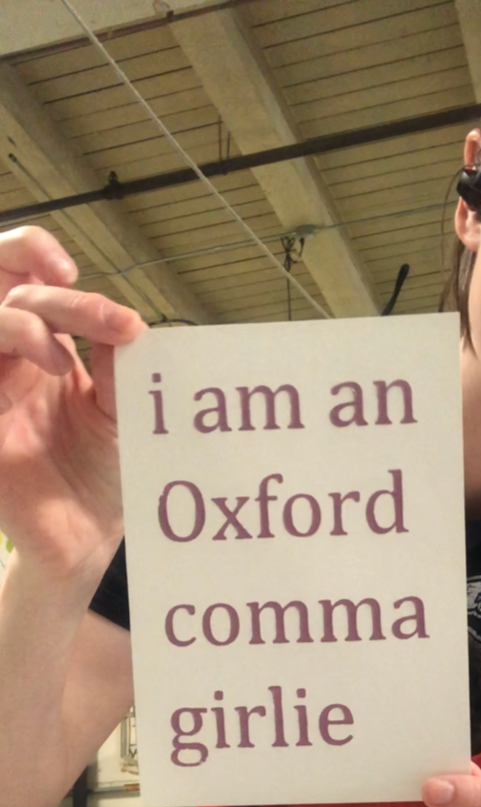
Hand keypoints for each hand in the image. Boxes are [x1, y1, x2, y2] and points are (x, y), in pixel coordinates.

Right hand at [0, 226, 144, 578]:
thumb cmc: (105, 471)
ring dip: (23, 325)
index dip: (36, 255)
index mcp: (46, 346)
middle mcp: (11, 360)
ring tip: (60, 358)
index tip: (78, 277)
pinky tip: (45, 369)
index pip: (28, 279)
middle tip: (82, 295)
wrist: (87, 536)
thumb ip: (120, 366)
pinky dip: (5, 358)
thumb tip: (127, 322)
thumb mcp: (122, 411)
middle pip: (3, 288)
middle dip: (37, 277)